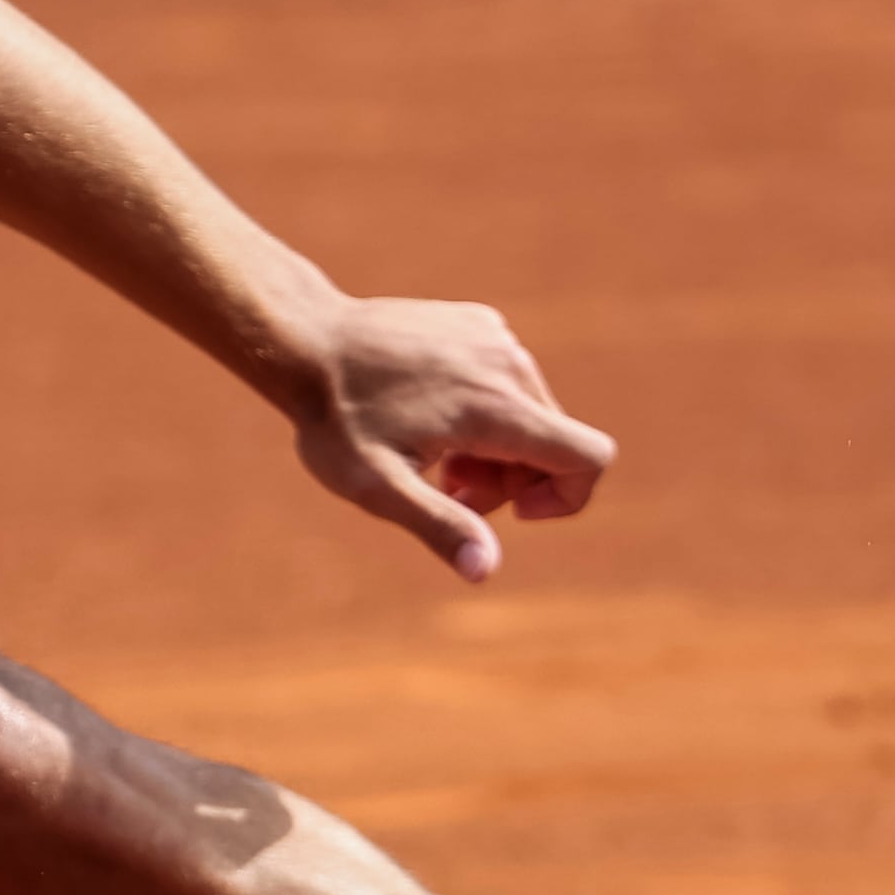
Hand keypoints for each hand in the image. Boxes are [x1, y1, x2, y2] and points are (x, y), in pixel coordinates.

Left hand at [285, 295, 613, 580]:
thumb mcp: (377, 486)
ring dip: (496, 447)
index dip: (567, 497)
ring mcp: (496, 337)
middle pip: (553, 443)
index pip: (589, 457)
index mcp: (496, 406)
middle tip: (444, 487)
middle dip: (511, 480)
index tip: (512, 511)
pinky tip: (426, 413)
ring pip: (532, 414)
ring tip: (431, 452)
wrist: (305, 340)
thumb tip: (485, 571)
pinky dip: (484, 409)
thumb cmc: (336, 420)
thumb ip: (439, 525)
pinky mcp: (480, 323)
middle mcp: (509, 364)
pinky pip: (508, 382)